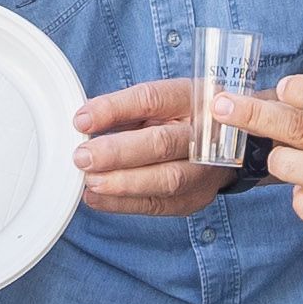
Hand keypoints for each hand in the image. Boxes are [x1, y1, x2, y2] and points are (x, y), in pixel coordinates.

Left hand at [72, 78, 224, 217]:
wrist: (220, 146)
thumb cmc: (177, 119)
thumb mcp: (155, 103)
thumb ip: (122, 109)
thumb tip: (83, 121)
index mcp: (191, 98)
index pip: (152, 100)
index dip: (114, 109)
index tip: (81, 120)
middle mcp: (204, 134)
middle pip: (162, 143)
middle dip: (117, 153)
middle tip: (82, 158)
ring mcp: (204, 170)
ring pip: (166, 180)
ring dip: (121, 183)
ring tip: (90, 181)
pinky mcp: (195, 199)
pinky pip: (158, 205)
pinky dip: (122, 204)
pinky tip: (97, 197)